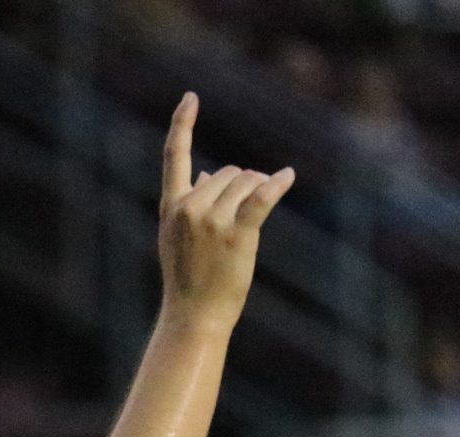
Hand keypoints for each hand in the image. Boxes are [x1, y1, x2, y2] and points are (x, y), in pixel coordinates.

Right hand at [157, 94, 292, 330]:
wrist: (195, 315)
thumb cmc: (190, 279)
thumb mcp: (178, 239)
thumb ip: (190, 204)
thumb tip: (208, 173)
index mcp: (171, 207)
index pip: (173, 156)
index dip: (182, 124)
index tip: (190, 98)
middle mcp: (188, 208)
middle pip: (227, 172)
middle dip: (242, 185)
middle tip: (245, 212)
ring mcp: (211, 221)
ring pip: (246, 183)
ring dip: (259, 190)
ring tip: (255, 218)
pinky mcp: (236, 234)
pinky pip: (262, 198)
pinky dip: (277, 185)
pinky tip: (288, 177)